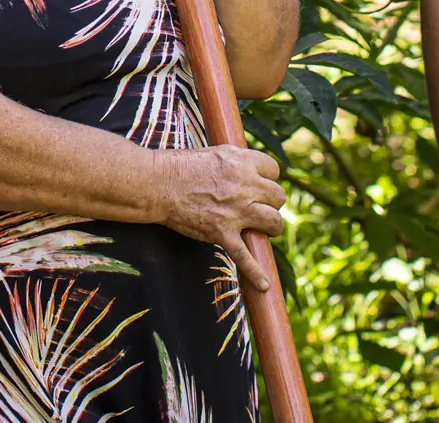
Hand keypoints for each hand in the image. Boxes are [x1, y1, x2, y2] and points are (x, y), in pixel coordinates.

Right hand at [155, 144, 287, 292]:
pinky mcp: (222, 232)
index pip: (274, 170)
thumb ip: (237, 162)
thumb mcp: (216, 153)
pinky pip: (244, 256)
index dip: (268, 178)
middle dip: (272, 202)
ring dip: (272, 227)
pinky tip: (264, 285)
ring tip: (264, 230)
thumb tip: (249, 169)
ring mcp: (236, 211)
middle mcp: (245, 186)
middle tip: (260, 207)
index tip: (260, 184)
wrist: (159, 184)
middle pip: (278, 196)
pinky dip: (255, 272)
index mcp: (242, 162)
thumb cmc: (182, 166)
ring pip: (274, 221)